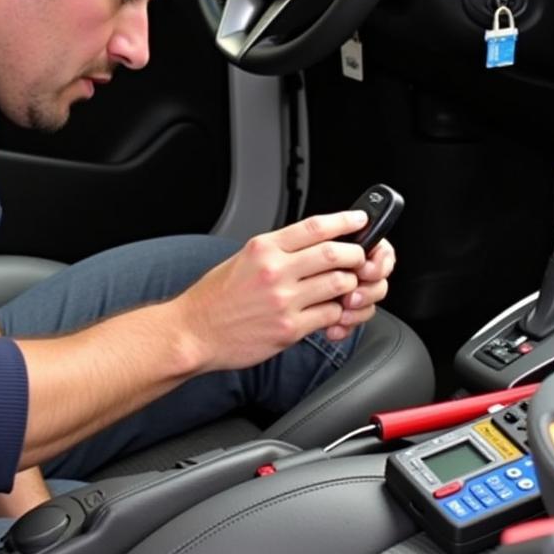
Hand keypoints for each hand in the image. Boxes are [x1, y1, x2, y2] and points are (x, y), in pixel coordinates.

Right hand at [176, 210, 383, 371]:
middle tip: (359, 259)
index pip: (315, 227)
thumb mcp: (242, 259)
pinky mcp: (289, 329)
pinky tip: (330, 311)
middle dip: (356, 255)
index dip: (344, 221)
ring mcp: (283, 301)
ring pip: (339, 285)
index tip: (360, 220)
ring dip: (350, 285)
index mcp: (263, 248)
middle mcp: (275, 271)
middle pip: (335, 254)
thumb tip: (312, 244)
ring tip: (345, 287)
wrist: (194, 332)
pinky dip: (337, 313)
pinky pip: (329, 315)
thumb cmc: (215, 298)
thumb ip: (276, 251)